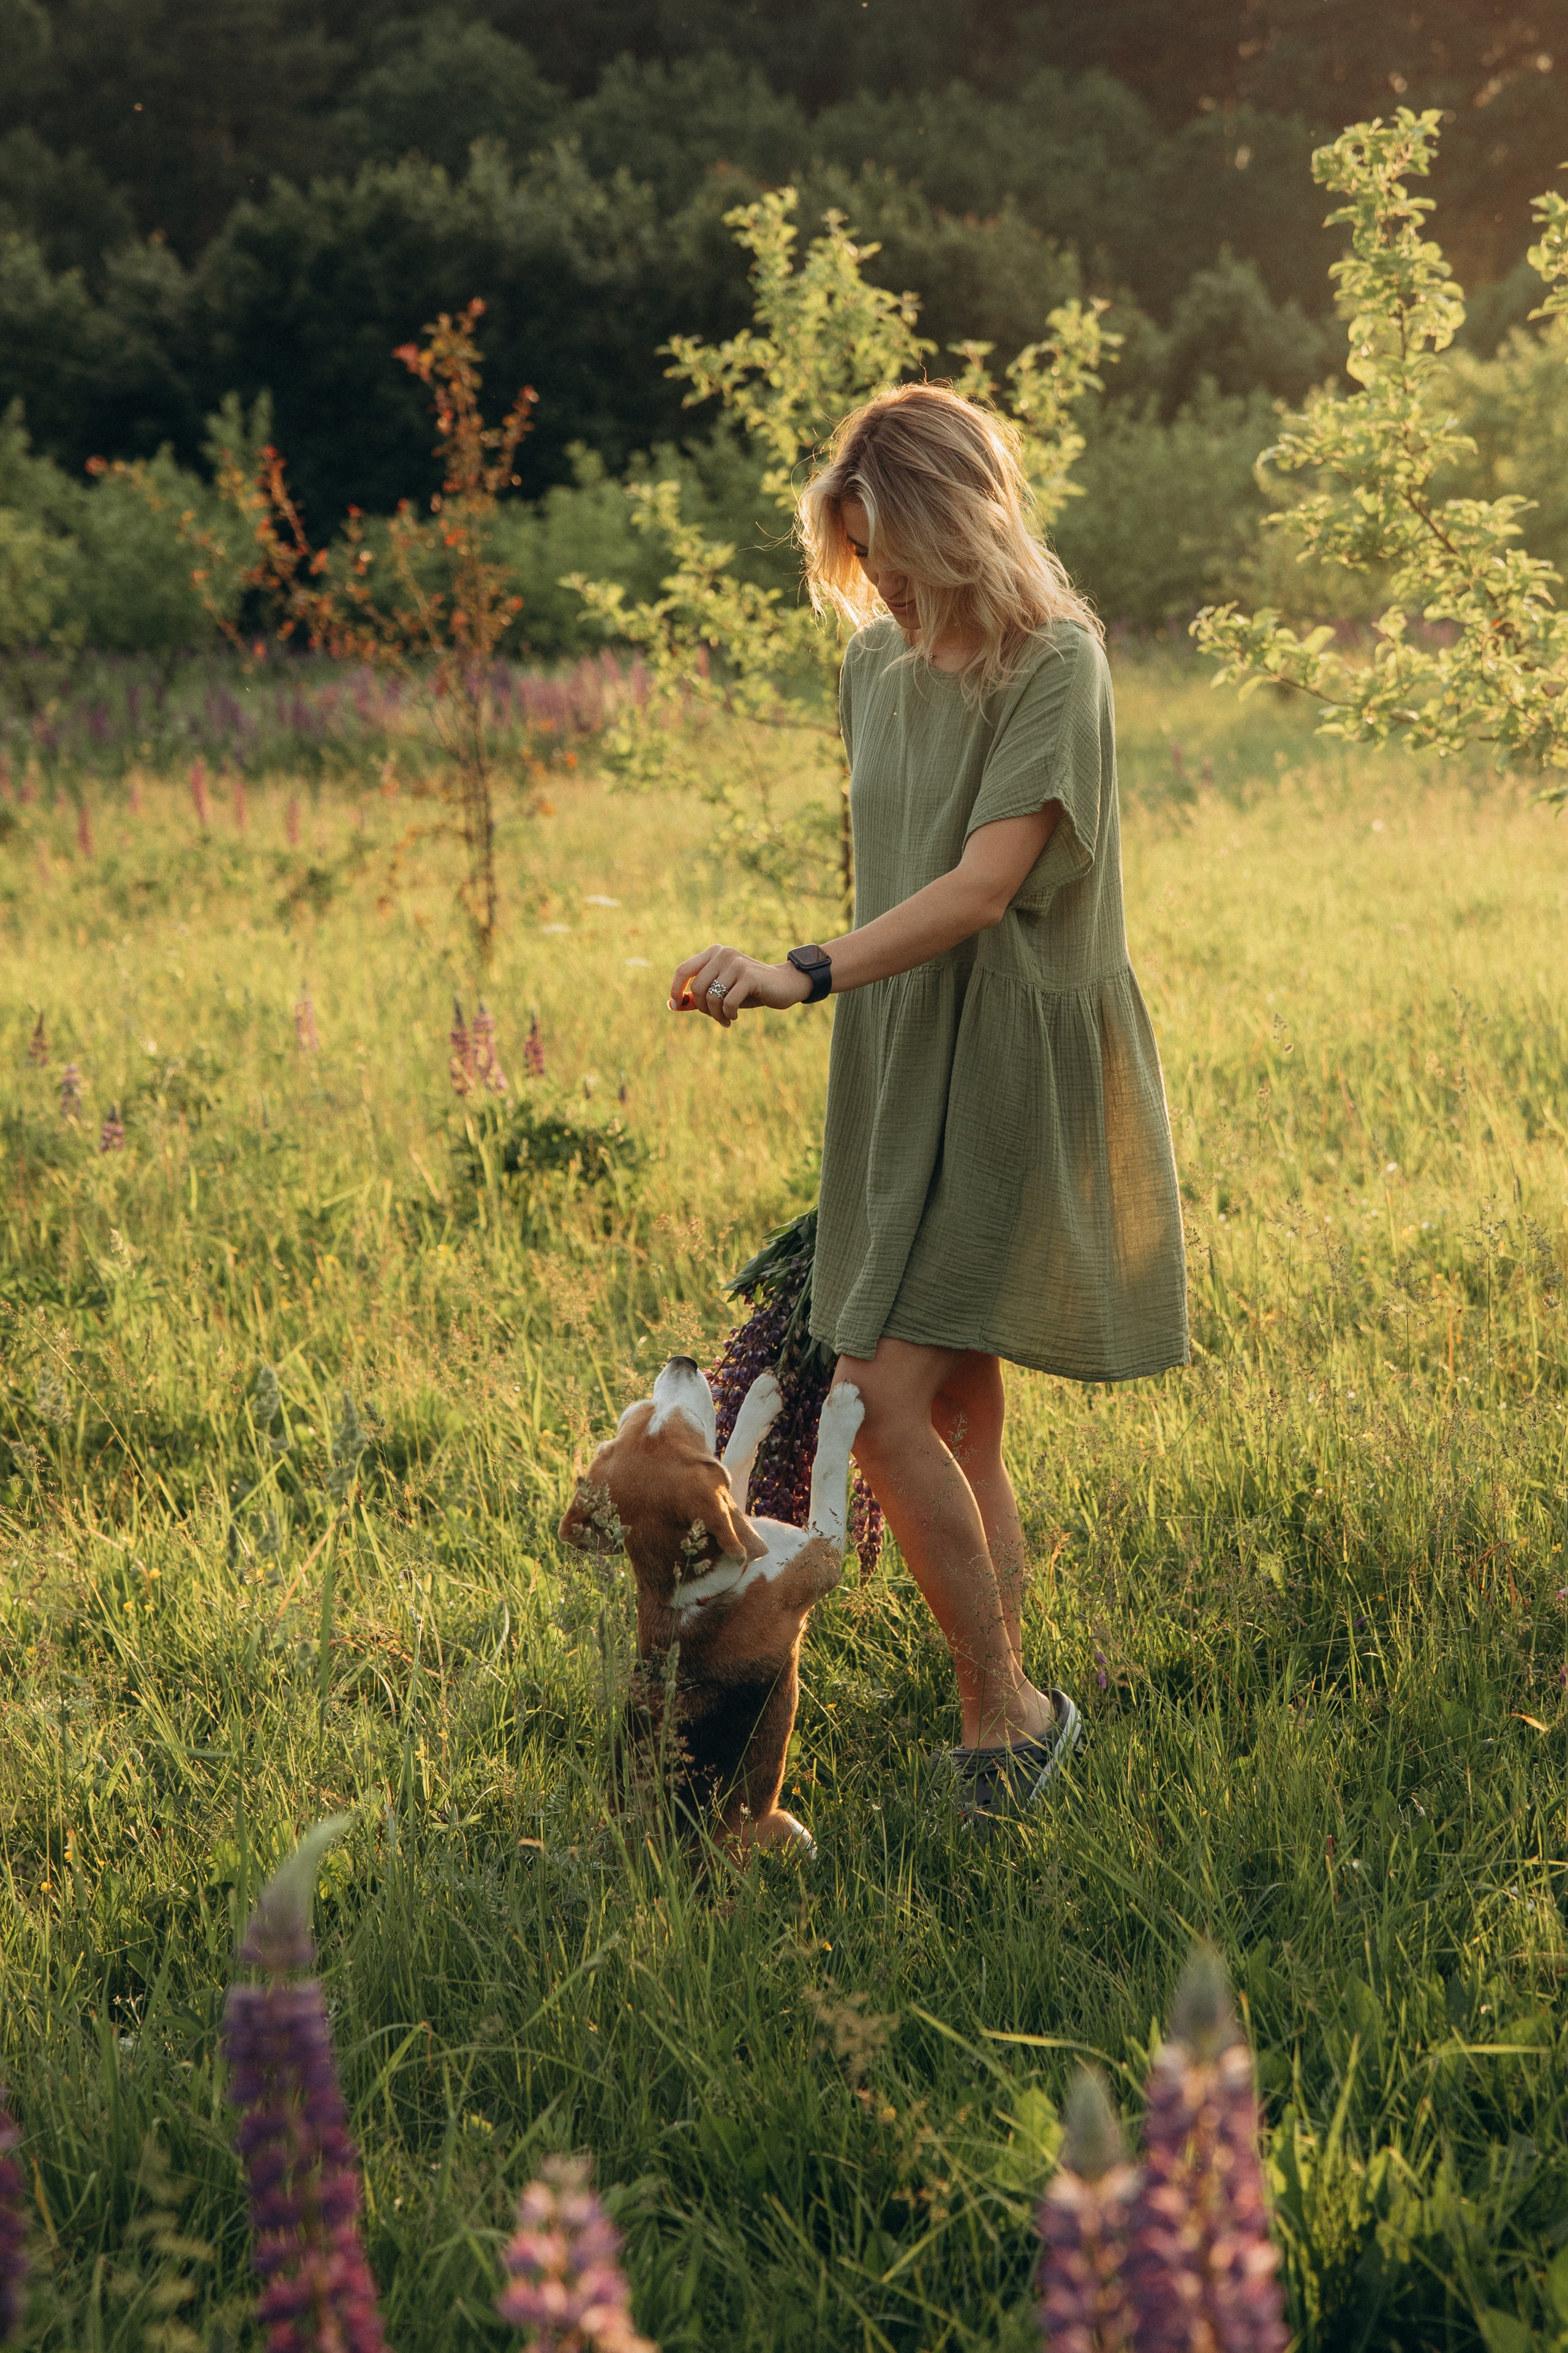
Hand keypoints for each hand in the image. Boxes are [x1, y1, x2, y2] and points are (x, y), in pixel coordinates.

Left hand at [669, 944, 811, 1025]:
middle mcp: (723, 954)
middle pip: (697, 988)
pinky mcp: (749, 976)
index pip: (683, 969)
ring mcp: (736, 963)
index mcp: (714, 953)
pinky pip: (728, 1002)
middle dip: (702, 1009)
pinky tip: (734, 1016)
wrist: (783, 985)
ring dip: (716, 1015)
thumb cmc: (749, 990)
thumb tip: (671, 1005)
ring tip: (725, 1019)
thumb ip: (697, 998)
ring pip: (712, 997)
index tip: (676, 1005)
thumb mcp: (721, 993)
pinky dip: (728, 1014)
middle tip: (715, 1016)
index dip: (675, 989)